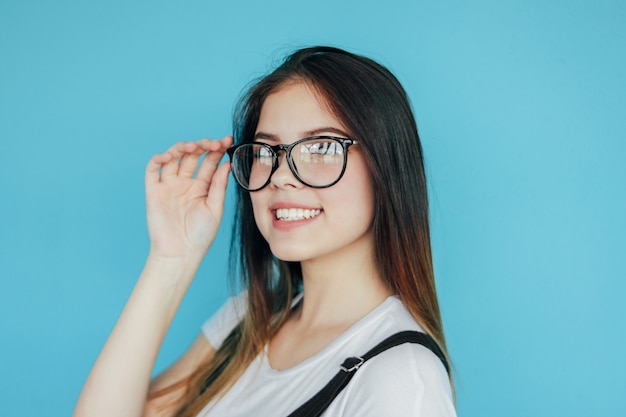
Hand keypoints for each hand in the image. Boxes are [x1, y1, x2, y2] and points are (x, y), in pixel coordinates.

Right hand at [144, 136, 232, 259]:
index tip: (228, 141)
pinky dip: (159, 158)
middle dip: (204, 145)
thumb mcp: (215, 208)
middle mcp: (185, 183)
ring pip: (173, 157)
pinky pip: (153, 169)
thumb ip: (219, 185)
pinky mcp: (154, 191)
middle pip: (193, 156)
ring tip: (194, 146)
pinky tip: (169, 155)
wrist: (180, 254)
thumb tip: (226, 163)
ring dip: (183, 147)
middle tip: (214, 142)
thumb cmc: (200, 236)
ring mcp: (169, 185)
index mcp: (202, 187)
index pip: (210, 162)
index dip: (217, 150)